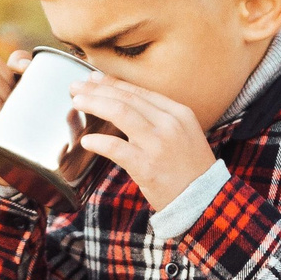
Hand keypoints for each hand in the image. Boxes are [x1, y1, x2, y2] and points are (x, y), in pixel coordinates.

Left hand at [69, 75, 217, 212]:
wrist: (205, 200)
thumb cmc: (190, 170)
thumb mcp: (183, 134)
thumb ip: (159, 119)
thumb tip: (124, 104)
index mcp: (179, 112)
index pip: (139, 91)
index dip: (113, 83)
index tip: (94, 79)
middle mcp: (169, 123)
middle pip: (126, 98)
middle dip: (97, 89)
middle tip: (76, 87)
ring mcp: (159, 144)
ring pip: (120, 113)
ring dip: (94, 104)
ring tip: (77, 102)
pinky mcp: (147, 166)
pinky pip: (115, 147)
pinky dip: (98, 142)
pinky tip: (87, 141)